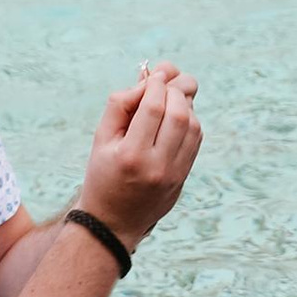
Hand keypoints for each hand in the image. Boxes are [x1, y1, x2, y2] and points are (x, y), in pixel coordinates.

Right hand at [79, 60, 200, 248]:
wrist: (113, 221)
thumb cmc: (102, 174)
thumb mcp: (100, 139)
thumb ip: (120, 105)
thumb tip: (148, 80)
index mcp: (131, 155)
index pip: (154, 107)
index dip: (156, 84)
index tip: (153, 75)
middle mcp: (157, 166)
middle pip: (179, 114)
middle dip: (174, 90)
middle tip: (165, 82)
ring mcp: (175, 174)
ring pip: (193, 126)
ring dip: (184, 104)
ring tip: (169, 99)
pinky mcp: (184, 177)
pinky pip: (196, 140)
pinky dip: (190, 121)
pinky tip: (175, 117)